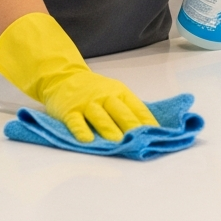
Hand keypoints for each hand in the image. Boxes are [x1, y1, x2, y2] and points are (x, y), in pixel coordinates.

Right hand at [0, 13, 157, 142]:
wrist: (63, 78)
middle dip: (130, 125)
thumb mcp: (114, 93)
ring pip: (99, 116)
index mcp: (119, 93)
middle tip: (139, 139)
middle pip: (120, 111)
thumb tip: (149, 129)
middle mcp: (104, 97)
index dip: (147, 121)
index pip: (136, 107)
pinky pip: (75, 121)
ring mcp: (86, 104)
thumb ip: (128, 109)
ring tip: (117, 142)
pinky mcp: (69, 111)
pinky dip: (81, 130)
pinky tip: (86, 140)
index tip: (156, 133)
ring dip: (108, 129)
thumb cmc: (94, 91)